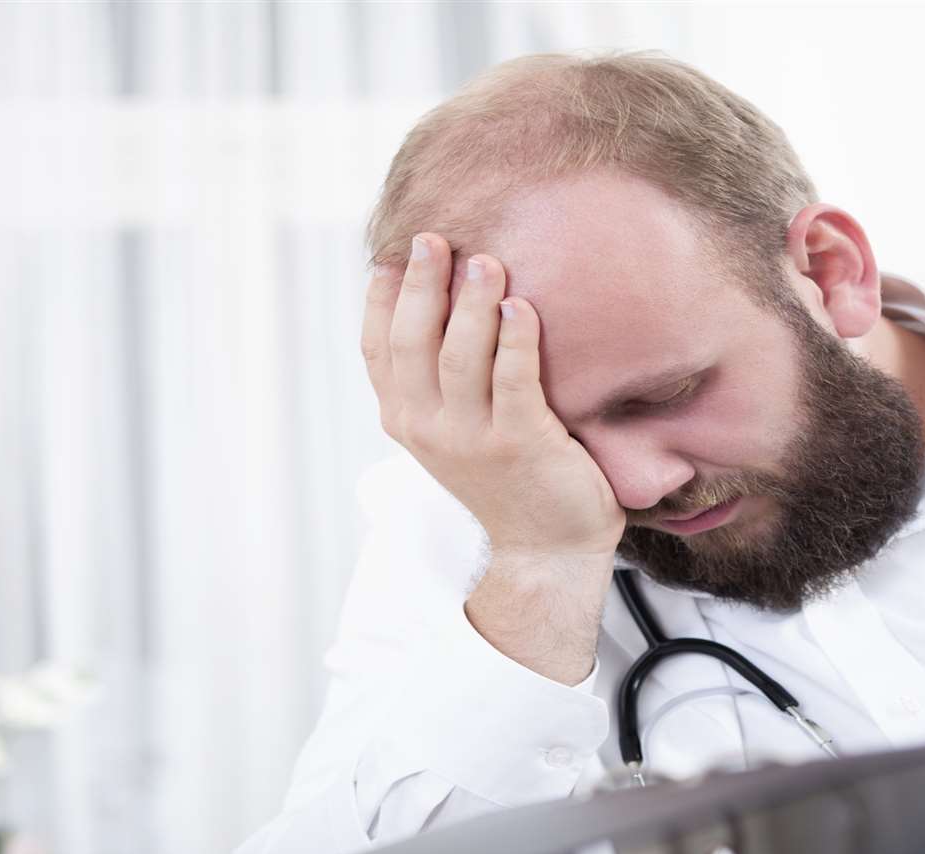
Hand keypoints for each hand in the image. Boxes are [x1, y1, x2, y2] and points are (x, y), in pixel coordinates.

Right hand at [362, 234, 625, 557]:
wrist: (546, 544)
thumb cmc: (507, 472)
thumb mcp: (454, 426)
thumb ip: (438, 376)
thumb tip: (437, 296)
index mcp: (405, 419)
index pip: (378, 348)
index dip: (383, 299)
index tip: (394, 253)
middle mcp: (429, 429)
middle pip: (414, 342)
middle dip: (422, 285)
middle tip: (435, 237)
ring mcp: (472, 439)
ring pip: (460, 357)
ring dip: (471, 304)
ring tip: (486, 261)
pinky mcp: (520, 444)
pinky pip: (513, 381)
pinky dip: (514, 340)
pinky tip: (521, 307)